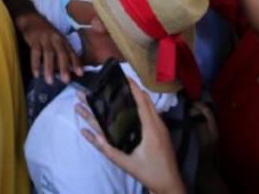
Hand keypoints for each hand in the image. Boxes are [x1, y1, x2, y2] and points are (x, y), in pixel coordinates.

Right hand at [15, 13, 82, 82]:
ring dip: (49, 68)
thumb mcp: (56, 40)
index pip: (71, 52)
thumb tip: (68, 71)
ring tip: (49, 81)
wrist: (31, 19)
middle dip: (64, 67)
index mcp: (63, 40)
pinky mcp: (34, 39)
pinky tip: (36, 74)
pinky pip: (35, 53)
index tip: (80, 74)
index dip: (76, 63)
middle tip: (66, 80)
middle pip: (61, 53)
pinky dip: (35, 64)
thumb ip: (62, 53)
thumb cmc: (46, 34)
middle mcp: (56, 39)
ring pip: (49, 54)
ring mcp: (45, 38)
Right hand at [77, 78, 184, 193]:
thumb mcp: (125, 163)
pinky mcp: (163, 134)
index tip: (122, 75)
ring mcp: (163, 129)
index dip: (133, 87)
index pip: (142, 101)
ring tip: (124, 90)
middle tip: (118, 81)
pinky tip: (133, 108)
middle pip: (147, 101)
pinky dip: (143, 106)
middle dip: (134, 89)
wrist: (170, 187)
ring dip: (139, 97)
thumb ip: (106, 148)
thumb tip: (88, 133)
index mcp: (152, 129)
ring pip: (151, 107)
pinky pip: (153, 113)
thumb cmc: (150, 173)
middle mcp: (159, 125)